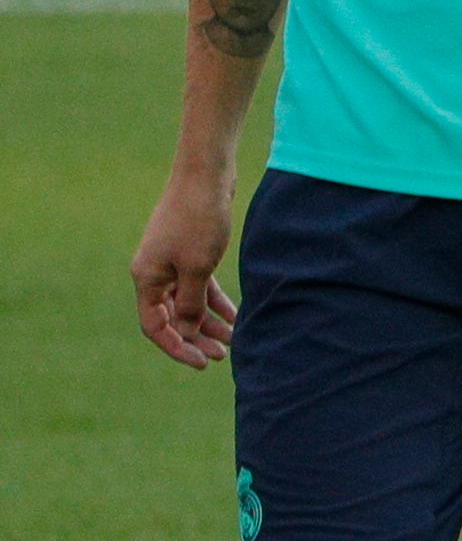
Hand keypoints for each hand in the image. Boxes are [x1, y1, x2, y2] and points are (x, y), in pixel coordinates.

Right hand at [133, 175, 238, 368]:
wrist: (206, 177)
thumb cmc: (199, 220)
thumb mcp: (197, 268)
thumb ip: (189, 303)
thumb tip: (184, 332)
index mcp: (146, 278)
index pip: (155, 326)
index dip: (177, 347)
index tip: (202, 363)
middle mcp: (154, 273)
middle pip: (171, 317)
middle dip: (195, 339)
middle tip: (222, 356)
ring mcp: (171, 263)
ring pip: (188, 303)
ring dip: (209, 324)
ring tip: (234, 342)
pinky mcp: (191, 253)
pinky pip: (200, 287)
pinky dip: (216, 303)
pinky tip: (236, 318)